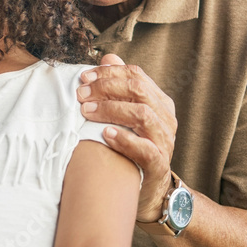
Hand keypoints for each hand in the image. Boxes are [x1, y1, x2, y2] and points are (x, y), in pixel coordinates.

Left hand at [77, 55, 175, 221]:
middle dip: (106, 88)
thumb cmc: (131, 147)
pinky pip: (146, 149)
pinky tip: (105, 134)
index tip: (83, 77)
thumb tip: (108, 57)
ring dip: (111, 109)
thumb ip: (119, 87)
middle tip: (81, 94)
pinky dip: (125, 139)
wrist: (148, 189)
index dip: (109, 73)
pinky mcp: (159, 165)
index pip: (135, 75)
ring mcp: (165, 141)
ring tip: (87, 111)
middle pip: (138, 90)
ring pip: (142, 115)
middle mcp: (165, 118)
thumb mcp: (125, 115)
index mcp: (158, 101)